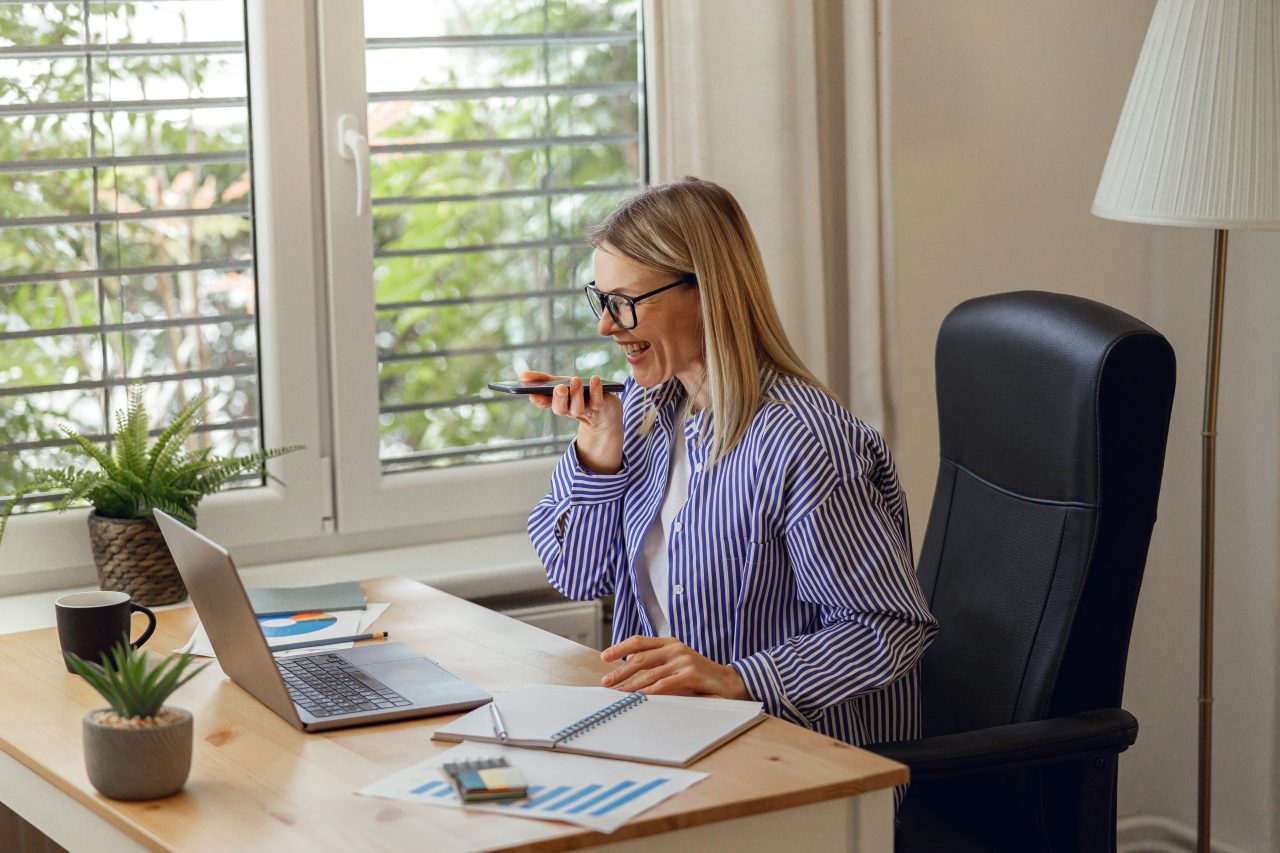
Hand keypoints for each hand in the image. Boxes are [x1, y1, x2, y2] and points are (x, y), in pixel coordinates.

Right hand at [520, 370, 623, 473]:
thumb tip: (523, 376)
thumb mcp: (560, 385)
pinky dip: (596, 390)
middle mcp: (570, 410)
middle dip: (559, 399)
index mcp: (557, 404)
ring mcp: (586, 410)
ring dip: (576, 394)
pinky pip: (597, 401)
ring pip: (578, 408)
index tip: (534, 394)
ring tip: (575, 380)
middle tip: (559, 387)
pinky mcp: (601, 408)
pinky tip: (594, 379)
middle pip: (561, 409)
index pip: (544, 404)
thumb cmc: (579, 395)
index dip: (539, 400)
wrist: (605, 412)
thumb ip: (543, 380)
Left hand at [600, 635, 749, 698]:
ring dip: (630, 685)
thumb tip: (629, 665)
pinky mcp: (691, 674)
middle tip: (606, 682)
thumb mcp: (676, 663)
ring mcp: (683, 660)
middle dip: (620, 671)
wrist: (729, 682)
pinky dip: (649, 692)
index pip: (639, 641)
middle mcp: (675, 648)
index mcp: (670, 642)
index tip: (604, 657)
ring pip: (649, 673)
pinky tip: (639, 698)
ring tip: (618, 694)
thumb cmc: (699, 675)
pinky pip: (664, 684)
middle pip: (640, 658)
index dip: (620, 648)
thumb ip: (657, 662)